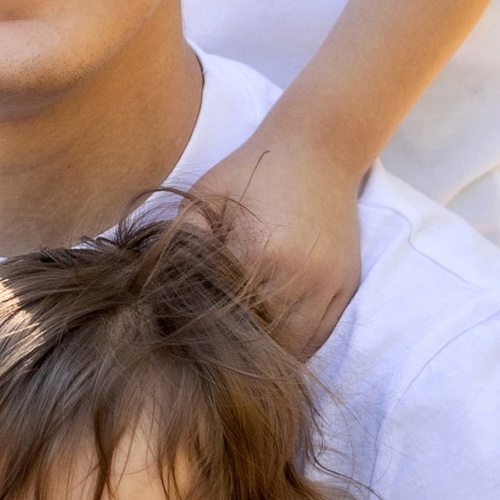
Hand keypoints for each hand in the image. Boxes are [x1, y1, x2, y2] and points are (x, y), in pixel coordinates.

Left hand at [189, 115, 363, 353]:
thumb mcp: (207, 193)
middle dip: (235, 345)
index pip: (227, 315)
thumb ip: (182, 237)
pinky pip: (321, 336)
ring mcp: (328, 283)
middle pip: (262, 338)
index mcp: (260, 250)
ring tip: (241, 346)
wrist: (318, 147)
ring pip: (295, 346)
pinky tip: (272, 338)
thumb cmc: (253, 169)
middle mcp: (300, 273)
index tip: (184, 332)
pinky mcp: (346, 286)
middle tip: (209, 347)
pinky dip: (297, 344)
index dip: (204, 328)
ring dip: (268, 351)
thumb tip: (153, 281)